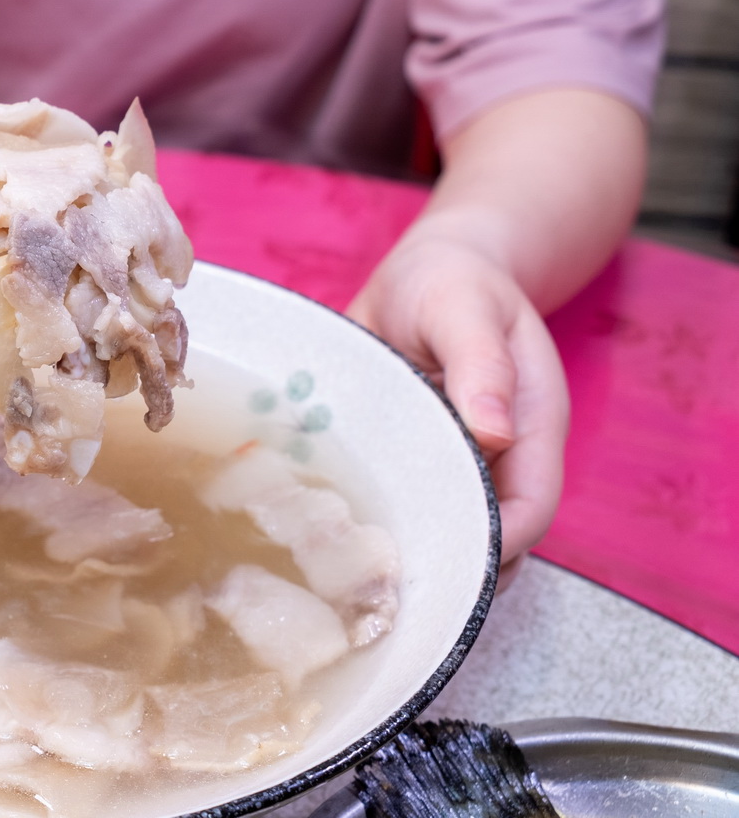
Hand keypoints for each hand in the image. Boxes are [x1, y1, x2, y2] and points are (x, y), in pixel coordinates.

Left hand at [347, 234, 568, 581]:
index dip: (500, 545)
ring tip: (349, 571)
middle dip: (449, 568)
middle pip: (488, 538)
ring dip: (405, 551)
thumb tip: (495, 432)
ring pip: (440, 529)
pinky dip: (371, 521)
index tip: (450, 564)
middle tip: (384, 587)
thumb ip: (481, 365)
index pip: (530, 509)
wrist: (425, 270)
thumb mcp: (466, 308)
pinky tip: (328, 530)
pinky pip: (397, 503)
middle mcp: (495, 457)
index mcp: (528, 428)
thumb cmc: (455, 281)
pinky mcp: (407, 461)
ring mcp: (450, 463)